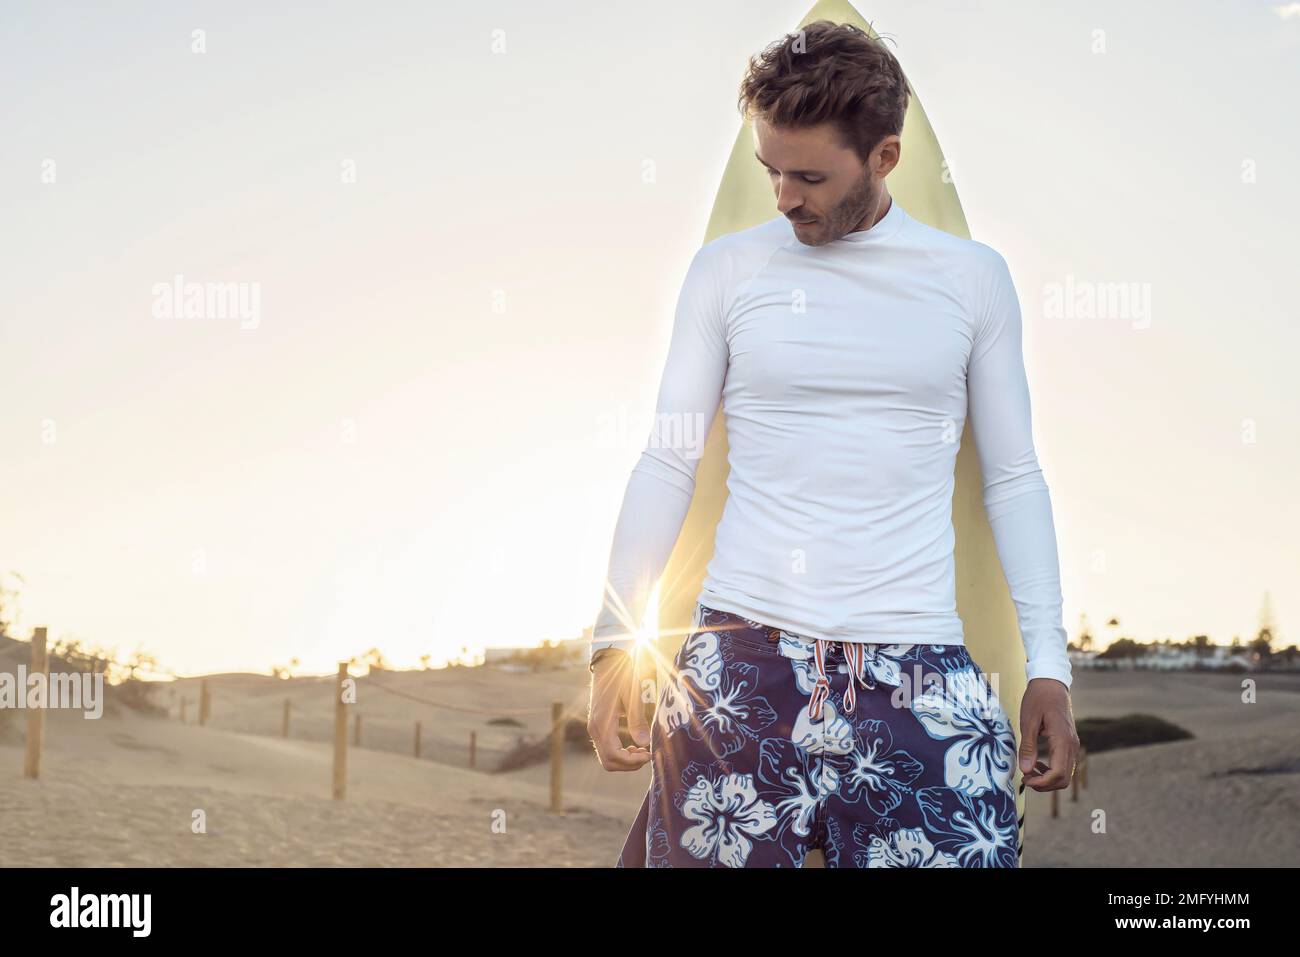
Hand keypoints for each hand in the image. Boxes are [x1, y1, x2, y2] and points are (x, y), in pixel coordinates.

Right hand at [587, 649, 652, 771]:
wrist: (608, 662)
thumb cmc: (623, 676)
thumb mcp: (633, 696)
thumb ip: (637, 720)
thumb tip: (644, 744)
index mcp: (603, 722)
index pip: (614, 755)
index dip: (632, 761)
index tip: (648, 754)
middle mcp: (594, 728)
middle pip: (608, 762)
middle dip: (629, 764)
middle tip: (646, 755)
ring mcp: (593, 728)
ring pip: (605, 758)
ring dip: (624, 760)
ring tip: (641, 750)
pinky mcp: (596, 726)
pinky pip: (605, 749)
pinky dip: (618, 753)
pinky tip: (632, 745)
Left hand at [1018, 677, 1079, 790]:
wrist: (1051, 683)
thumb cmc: (1038, 698)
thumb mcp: (1028, 721)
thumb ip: (1028, 747)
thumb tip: (1025, 770)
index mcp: (1063, 741)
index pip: (1058, 774)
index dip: (1042, 782)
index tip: (1025, 779)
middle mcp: (1072, 745)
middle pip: (1064, 779)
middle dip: (1045, 784)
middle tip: (1025, 778)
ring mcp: (1072, 744)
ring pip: (1066, 774)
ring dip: (1048, 778)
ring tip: (1028, 771)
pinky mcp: (1069, 743)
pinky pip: (1064, 764)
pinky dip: (1052, 770)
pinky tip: (1036, 763)